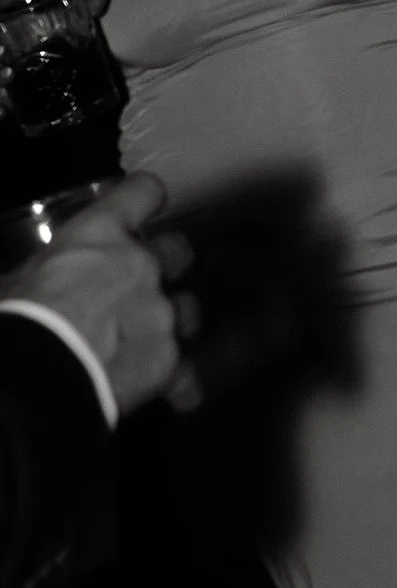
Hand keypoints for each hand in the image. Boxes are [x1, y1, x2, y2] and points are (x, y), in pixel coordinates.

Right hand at [6, 172, 197, 414]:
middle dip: (167, 263)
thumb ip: (36, 276)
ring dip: (173, 320)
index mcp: (98, 235)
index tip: (143, 205)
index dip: (144, 198)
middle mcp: (140, 266)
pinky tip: (177, 394)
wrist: (36, 375)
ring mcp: (160, 313)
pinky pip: (186, 372)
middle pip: (178, 250)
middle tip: (143, 281)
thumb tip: (25, 285)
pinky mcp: (168, 360)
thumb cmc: (16, 318)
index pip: (142, 193)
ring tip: (150, 339)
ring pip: (188, 309)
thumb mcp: (12, 283)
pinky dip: (180, 381)